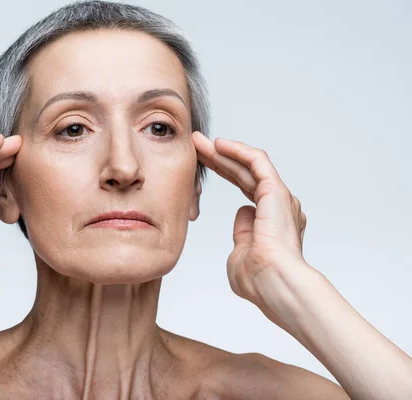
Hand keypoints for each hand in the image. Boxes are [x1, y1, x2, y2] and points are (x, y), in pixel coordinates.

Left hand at [192, 131, 310, 321]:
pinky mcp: (277, 192)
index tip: (200, 164)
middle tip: (196, 145)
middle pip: (243, 174)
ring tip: (199, 141)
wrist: (275, 284)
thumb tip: (242, 214)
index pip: (243, 187)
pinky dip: (239, 151)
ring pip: (248, 165)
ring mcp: (279, 198)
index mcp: (271, 220)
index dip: (222, 172)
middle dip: (219, 158)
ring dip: (224, 152)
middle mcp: (278, 206)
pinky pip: (257, 162)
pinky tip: (219, 144)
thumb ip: (242, 235)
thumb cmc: (259, 280)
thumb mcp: (241, 255)